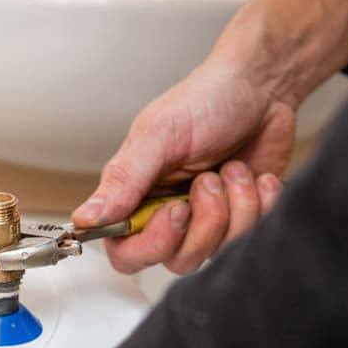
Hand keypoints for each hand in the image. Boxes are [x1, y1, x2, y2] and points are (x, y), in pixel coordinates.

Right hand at [74, 62, 288, 273]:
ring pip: (216, 252)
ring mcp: (206, 221)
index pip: (127, 252)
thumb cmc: (206, 101)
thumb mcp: (158, 135)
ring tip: (233, 170)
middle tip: (209, 179)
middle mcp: (167, 215)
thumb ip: (123, 180)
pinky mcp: (241, 220)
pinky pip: (250, 240)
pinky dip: (260, 206)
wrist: (262, 87)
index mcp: (135, 196)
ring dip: (235, 208)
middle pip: (177, 260)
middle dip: (204, 222)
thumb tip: (85, 218)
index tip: (177, 210)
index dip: (153, 244)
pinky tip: (257, 177)